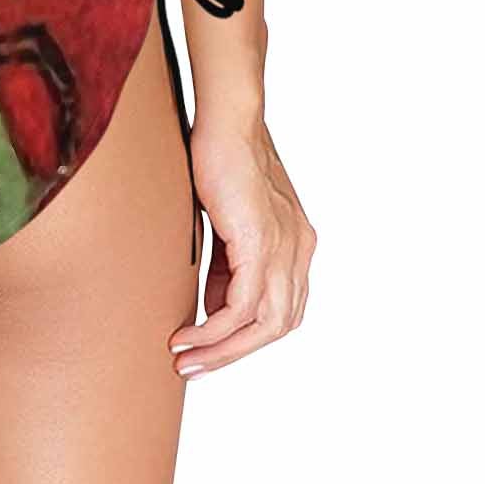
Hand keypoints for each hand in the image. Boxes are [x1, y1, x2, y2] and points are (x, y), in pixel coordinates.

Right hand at [170, 117, 315, 376]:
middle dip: (234, 353)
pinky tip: (188, 334)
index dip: (248, 333)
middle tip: (195, 365)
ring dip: (223, 349)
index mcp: (296, 242)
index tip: (209, 345)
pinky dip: (215, 328)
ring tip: (185, 357)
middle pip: (278, 325)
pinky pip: (242, 307)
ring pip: (264, 325)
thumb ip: (229, 261)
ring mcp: (284, 248)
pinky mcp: (260, 244)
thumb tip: (213, 304)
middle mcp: (298, 250)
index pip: (281, 306)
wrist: (228, 118)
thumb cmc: (221, 154)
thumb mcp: (229, 218)